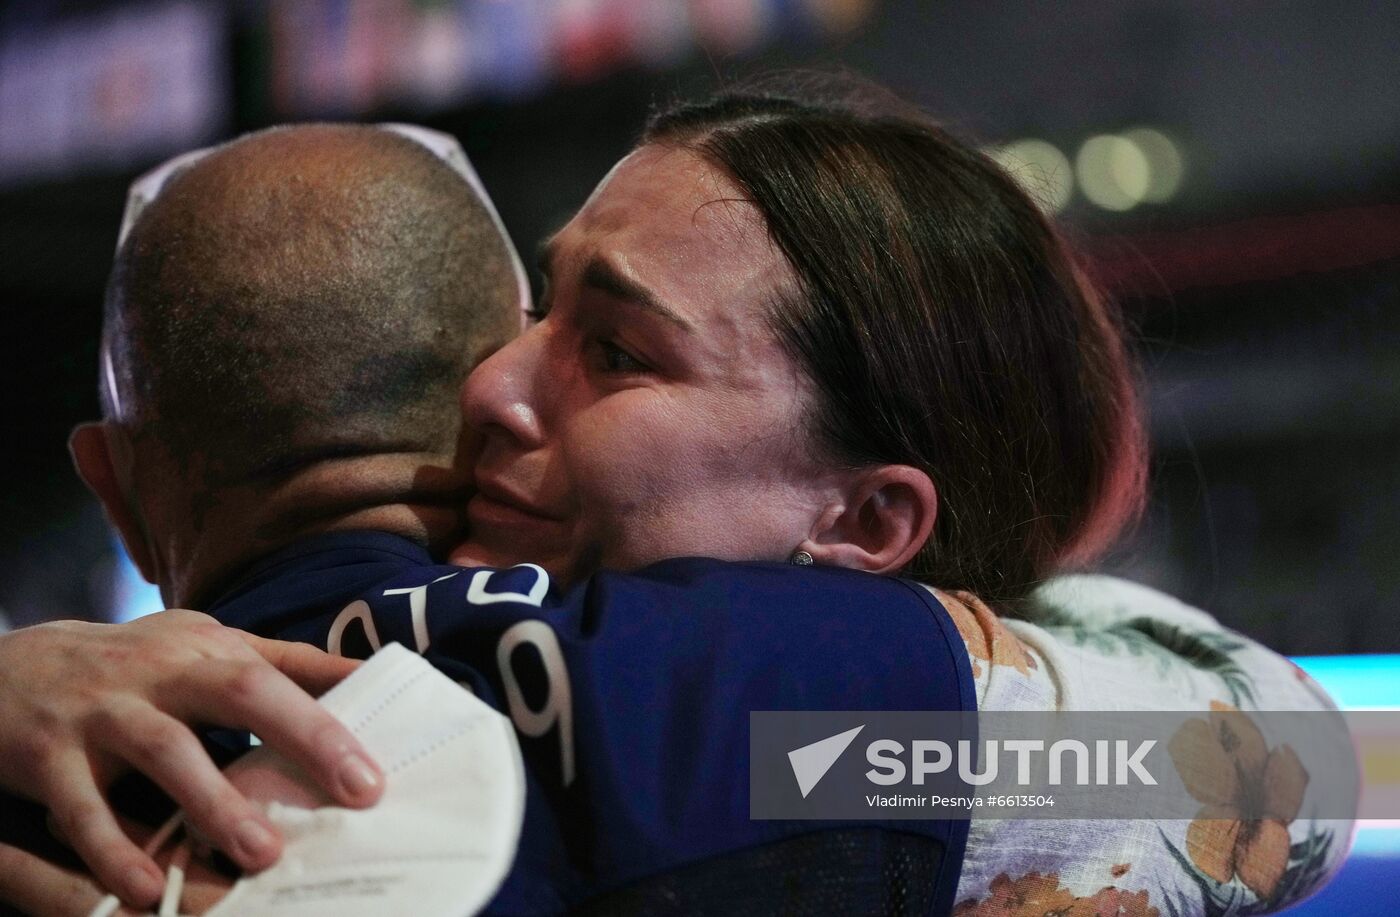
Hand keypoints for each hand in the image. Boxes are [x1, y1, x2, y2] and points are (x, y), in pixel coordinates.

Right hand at [0, 611, 382, 908]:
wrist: (5, 667)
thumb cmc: (132, 663)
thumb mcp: (201, 645)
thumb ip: (282, 661)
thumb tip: (365, 673)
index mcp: (203, 650)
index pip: (277, 677)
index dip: (328, 719)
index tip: (376, 773)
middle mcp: (158, 673)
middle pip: (241, 693)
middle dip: (304, 738)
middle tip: (357, 794)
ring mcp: (101, 711)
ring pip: (166, 750)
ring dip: (216, 802)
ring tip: (265, 853)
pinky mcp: (44, 755)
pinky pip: (83, 807)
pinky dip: (113, 850)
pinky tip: (151, 889)